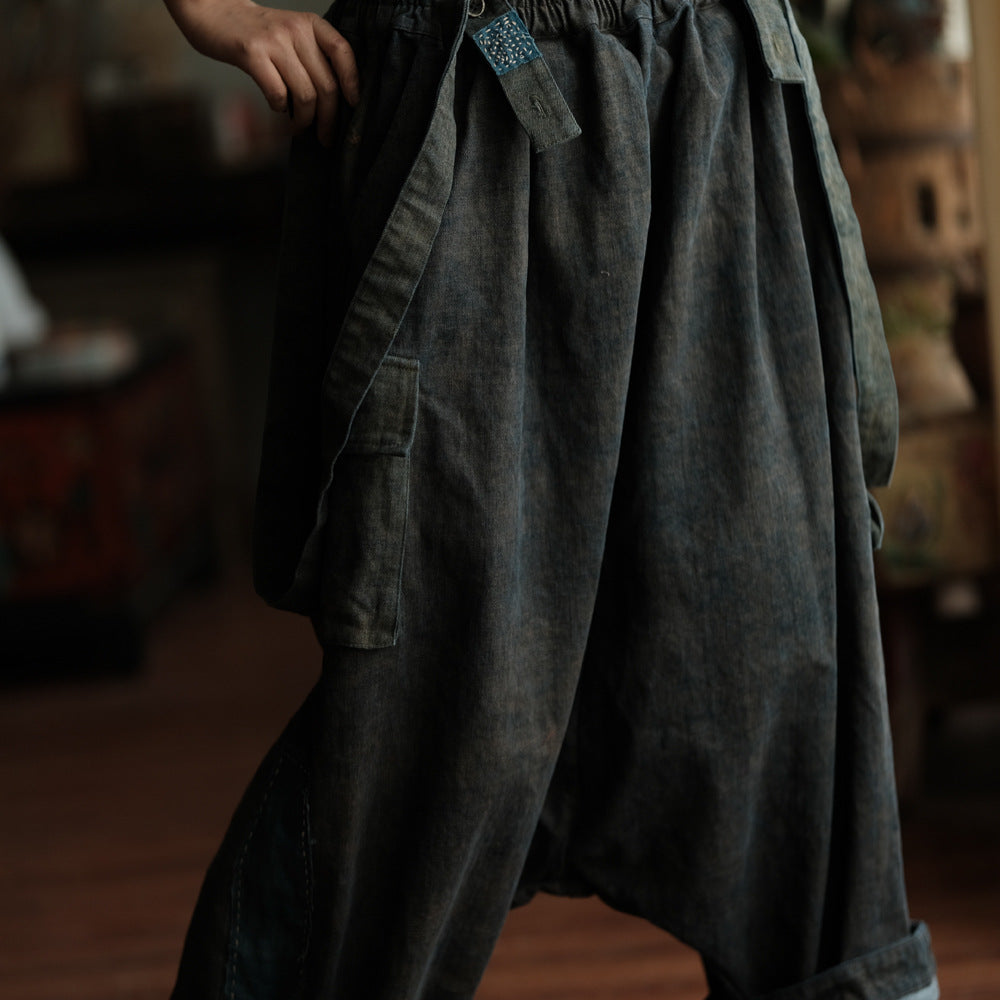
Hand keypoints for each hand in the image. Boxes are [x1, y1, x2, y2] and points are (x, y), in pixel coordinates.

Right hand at [164, 0, 359, 145]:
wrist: (212, 10)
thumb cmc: (256, 33)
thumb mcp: (291, 34)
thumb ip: (311, 57)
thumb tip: (333, 102)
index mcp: (310, 24)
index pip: (343, 52)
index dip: (352, 83)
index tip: (353, 106)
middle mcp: (295, 30)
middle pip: (326, 85)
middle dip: (329, 119)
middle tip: (325, 136)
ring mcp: (274, 41)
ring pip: (305, 95)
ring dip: (304, 121)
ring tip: (298, 129)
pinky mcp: (251, 53)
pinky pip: (278, 94)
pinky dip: (281, 110)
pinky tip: (278, 110)